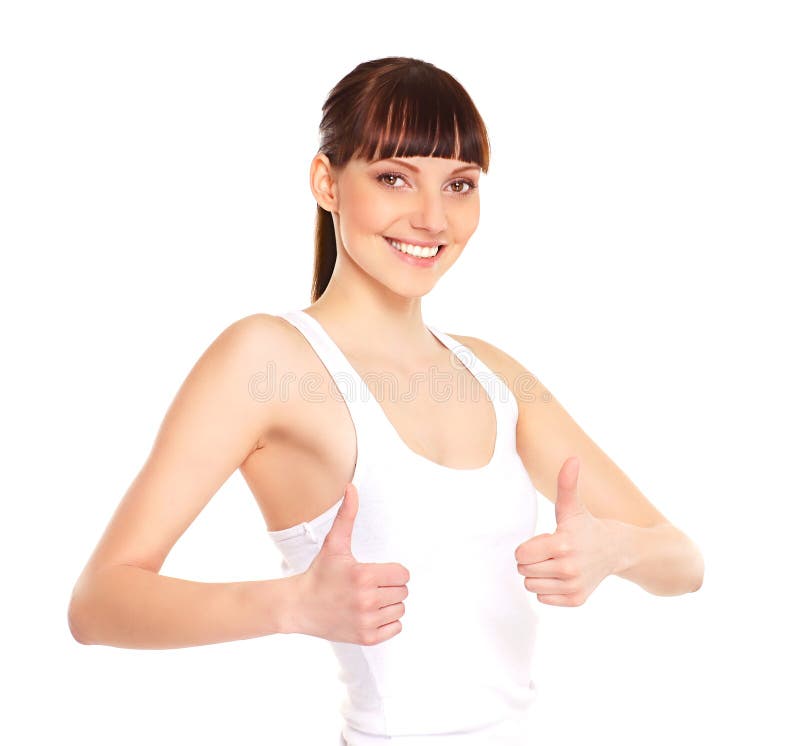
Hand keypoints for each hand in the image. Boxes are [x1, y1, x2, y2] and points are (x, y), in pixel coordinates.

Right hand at [293, 483, 410, 643]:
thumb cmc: (320, 573)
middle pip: (403, 592)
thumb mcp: (334, 544)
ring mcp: (367, 622)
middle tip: (368, 586)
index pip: (403, 574)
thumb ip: (347, 515)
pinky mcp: (367, 638)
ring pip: (400, 609)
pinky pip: (395, 628)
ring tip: (367, 599)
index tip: (374, 572)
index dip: (391, 571)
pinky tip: (368, 614)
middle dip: (389, 586)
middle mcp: (367, 600)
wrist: (299, 607)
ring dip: (389, 604)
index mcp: (364, 576)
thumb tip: (352, 487)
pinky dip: (387, 622)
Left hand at [515, 456, 614, 606]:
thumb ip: (567, 484)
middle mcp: (568, 568)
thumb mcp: (573, 506)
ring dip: (539, 575)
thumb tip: (572, 458)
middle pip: (523, 571)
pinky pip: (543, 598)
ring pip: (531, 586)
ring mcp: (573, 586)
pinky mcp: (576, 600)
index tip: (543, 540)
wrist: (617, 550)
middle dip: (532, 560)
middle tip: (550, 552)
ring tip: (556, 563)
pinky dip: (548, 589)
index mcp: (561, 544)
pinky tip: (563, 576)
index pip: (520, 554)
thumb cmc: (587, 526)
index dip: (527, 547)